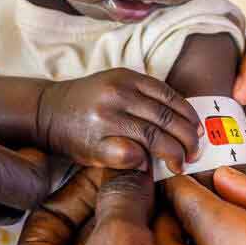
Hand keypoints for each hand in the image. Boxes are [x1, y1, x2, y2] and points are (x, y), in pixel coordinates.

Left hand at [0, 168, 186, 244]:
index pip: (48, 216)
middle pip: (82, 235)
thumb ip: (120, 200)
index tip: (113, 164)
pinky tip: (176, 239)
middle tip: (143, 179)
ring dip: (138, 230)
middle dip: (116, 205)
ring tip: (164, 204)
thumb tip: (127, 171)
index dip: (84, 183)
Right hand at [37, 68, 200, 173]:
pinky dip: (145, 162)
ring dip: (174, 154)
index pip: (170, 97)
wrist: (46, 112)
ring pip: (155, 138)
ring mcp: (106, 119)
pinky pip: (132, 155)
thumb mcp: (115, 85)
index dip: (190, 117)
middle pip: (167, 119)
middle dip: (188, 139)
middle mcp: (117, 94)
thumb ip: (144, 96)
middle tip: (194, 153)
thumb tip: (185, 121)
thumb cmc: (87, 102)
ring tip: (179, 164)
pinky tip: (148, 166)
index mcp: (126, 78)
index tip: (199, 132)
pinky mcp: (96, 144)